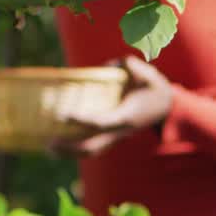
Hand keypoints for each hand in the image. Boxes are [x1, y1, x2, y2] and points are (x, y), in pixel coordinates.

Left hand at [50, 56, 173, 156]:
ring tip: (49, 148)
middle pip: (92, 146)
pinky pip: (91, 146)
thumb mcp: (148, 74)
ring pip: (91, 151)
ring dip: (70, 152)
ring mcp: (115, 137)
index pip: (100, 122)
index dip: (80, 120)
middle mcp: (119, 131)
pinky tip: (59, 145)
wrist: (166, 106)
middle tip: (49, 143)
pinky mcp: (111, 136)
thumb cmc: (153, 88)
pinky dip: (74, 148)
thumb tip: (118, 64)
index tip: (61, 115)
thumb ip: (133, 67)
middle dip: (70, 147)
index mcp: (127, 117)